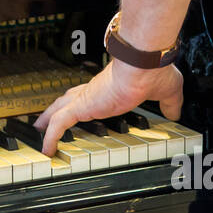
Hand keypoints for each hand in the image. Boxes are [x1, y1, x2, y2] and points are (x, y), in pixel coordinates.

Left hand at [34, 60, 182, 155]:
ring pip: (59, 109)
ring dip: (47, 120)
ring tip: (38, 130)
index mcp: (111, 86)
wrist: (145, 63)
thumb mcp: (167, 92)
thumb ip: (169, 104)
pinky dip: (51, 136)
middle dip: (56, 108)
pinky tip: (46, 148)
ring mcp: (87, 97)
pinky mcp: (83, 105)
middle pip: (68, 99)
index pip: (91, 93)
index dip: (82, 101)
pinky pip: (60, 124)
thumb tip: (175, 113)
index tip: (78, 109)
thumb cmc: (153, 71)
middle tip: (46, 118)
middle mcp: (95, 89)